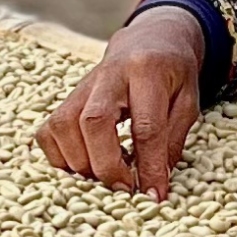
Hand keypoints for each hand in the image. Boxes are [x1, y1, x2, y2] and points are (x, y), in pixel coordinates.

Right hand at [35, 7, 205, 200]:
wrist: (150, 40)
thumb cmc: (173, 74)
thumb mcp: (188, 101)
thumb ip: (173, 140)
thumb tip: (155, 186)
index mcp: (148, 71)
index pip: (145, 126)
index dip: (148, 166)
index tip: (153, 196)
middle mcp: (110, 74)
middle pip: (93, 122)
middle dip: (107, 165)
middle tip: (124, 189)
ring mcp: (83, 85)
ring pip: (64, 126)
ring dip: (81, 163)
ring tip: (106, 177)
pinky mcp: (66, 97)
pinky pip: (48, 131)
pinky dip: (60, 157)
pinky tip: (85, 165)